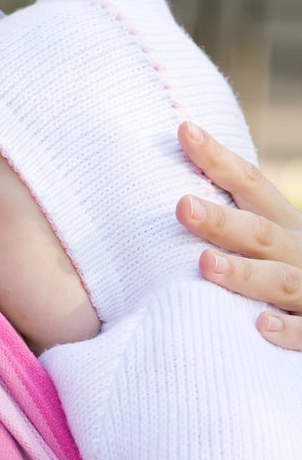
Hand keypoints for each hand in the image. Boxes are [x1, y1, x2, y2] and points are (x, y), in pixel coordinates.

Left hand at [176, 121, 301, 349]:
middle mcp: (298, 250)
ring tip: (205, 264)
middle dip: (222, 220)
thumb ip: (231, 219)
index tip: (184, 130)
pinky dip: (286, 330)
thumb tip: (170, 189)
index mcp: (284, 222)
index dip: (218, 158)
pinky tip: (259, 325)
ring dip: (244, 273)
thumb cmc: (286, 268)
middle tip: (182, 206)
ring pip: (280, 280)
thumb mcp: (269, 238)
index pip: (250, 183)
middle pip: (260, 232)